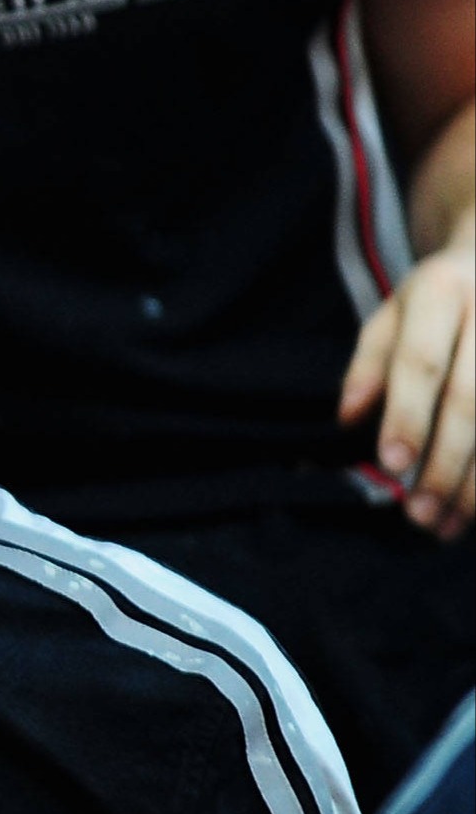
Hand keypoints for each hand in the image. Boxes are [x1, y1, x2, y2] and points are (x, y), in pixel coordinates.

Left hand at [340, 212, 471, 538]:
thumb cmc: (441, 297)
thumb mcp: (395, 312)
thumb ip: (369, 363)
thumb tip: (350, 417)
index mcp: (442, 291)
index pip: (422, 361)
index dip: (408, 416)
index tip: (392, 464)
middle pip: (474, 398)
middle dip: (448, 462)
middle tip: (422, 512)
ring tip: (452, 523)